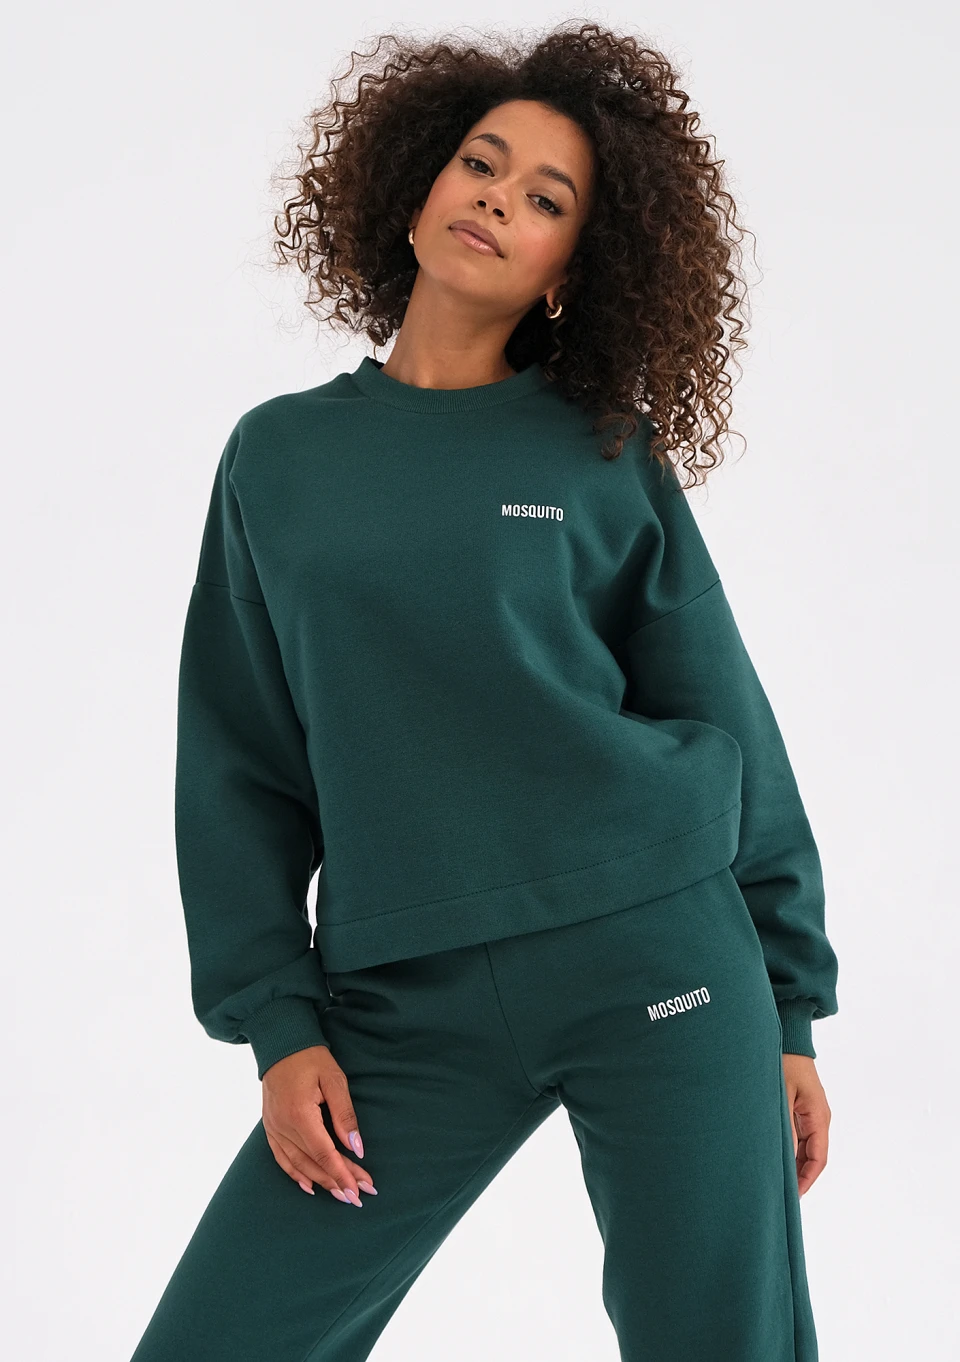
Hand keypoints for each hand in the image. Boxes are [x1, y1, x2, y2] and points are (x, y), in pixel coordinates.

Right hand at [261, 1044, 377, 1205]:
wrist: (281, 1043)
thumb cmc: (311, 1057)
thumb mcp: (335, 1079)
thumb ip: (345, 1114)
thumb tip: (356, 1147)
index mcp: (300, 1114)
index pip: (324, 1154)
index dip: (342, 1175)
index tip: (359, 1191)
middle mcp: (283, 1126)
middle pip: (313, 1163)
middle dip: (337, 1182)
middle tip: (358, 1196)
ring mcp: (273, 1128)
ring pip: (297, 1165)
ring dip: (320, 1182)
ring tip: (340, 1195)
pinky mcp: (270, 1126)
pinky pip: (281, 1157)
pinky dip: (295, 1174)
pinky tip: (309, 1185)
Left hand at [781, 1054, 830, 1195]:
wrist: (788, 1036)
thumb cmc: (784, 1061)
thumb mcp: (781, 1094)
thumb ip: (783, 1125)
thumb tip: (782, 1156)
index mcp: (819, 1116)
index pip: (818, 1158)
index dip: (806, 1180)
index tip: (793, 1196)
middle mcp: (818, 1117)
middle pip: (812, 1156)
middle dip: (798, 1176)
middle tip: (779, 1194)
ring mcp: (810, 1113)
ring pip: (804, 1147)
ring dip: (792, 1163)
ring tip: (774, 1179)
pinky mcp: (801, 1108)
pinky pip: (798, 1135)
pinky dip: (788, 1148)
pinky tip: (773, 1156)